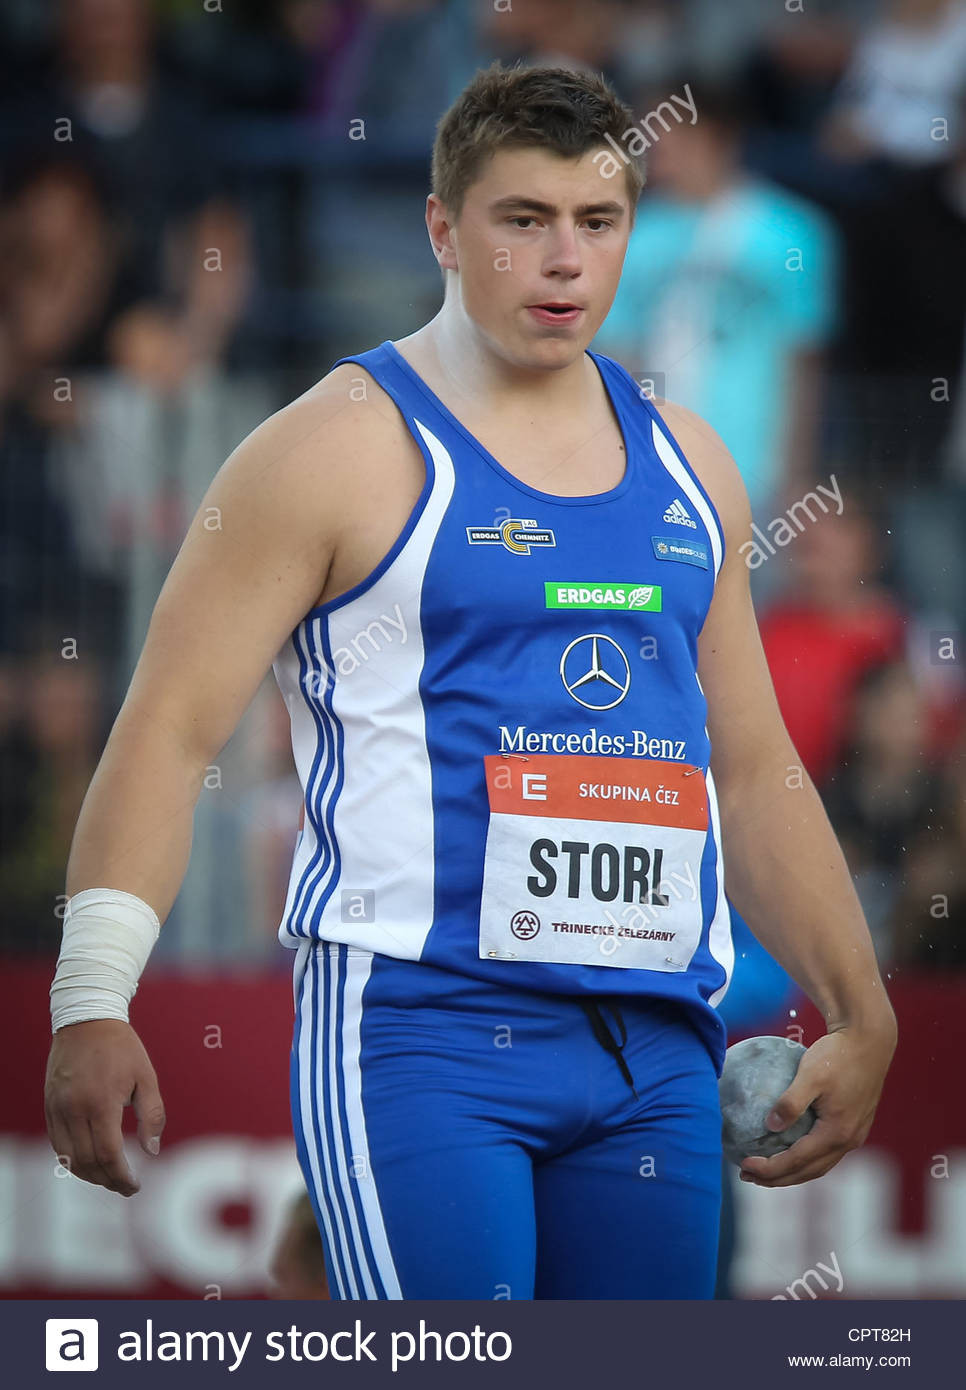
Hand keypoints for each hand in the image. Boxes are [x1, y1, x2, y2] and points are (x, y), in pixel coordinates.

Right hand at [44, 1019, 165, 1196]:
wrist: (87, 1019)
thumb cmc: (122, 1048)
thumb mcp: (146, 1077)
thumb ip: (151, 1115)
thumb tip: (151, 1151)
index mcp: (101, 1102)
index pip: (109, 1154)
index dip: (122, 1176)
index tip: (136, 1186)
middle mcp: (75, 1109)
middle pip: (88, 1161)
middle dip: (107, 1181)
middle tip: (125, 1186)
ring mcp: (58, 1108)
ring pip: (68, 1158)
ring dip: (88, 1175)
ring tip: (109, 1178)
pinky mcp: (49, 1105)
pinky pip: (57, 1144)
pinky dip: (71, 1160)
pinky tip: (88, 1163)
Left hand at [738, 1016, 896, 1187]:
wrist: (869, 1041)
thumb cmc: (837, 1054)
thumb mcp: (810, 1075)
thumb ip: (790, 1102)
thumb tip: (770, 1126)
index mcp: (837, 1133)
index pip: (797, 1161)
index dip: (769, 1168)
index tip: (743, 1164)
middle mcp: (848, 1141)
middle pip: (808, 1171)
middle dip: (777, 1179)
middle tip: (747, 1176)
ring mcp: (854, 1136)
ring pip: (819, 1165)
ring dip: (791, 1172)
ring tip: (764, 1170)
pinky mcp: (854, 1126)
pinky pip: (825, 1153)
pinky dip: (804, 1159)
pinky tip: (787, 1147)